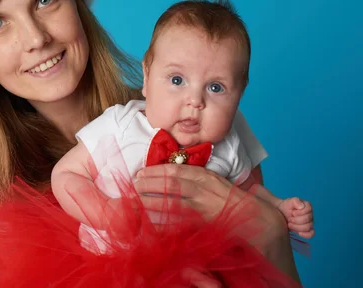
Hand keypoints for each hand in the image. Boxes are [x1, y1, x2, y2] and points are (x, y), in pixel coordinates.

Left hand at [134, 164, 300, 282]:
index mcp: (217, 182)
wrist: (272, 235)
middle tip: (134, 184)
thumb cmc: (255, 214)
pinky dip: (165, 224)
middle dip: (152, 183)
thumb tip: (190, 177)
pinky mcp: (209, 230)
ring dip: (153, 201)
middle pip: (175, 184)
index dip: (162, 170)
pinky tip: (150, 223)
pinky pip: (182, 226)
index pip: (185, 171)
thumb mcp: (234, 192)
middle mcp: (212, 194)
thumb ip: (213, 185)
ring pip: (175, 203)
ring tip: (135, 200)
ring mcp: (211, 212)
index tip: (145, 170)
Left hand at [277, 198, 313, 238]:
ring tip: (289, 224)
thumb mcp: (289, 201)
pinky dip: (306, 234)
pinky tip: (299, 233)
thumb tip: (301, 206)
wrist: (280, 213)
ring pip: (307, 227)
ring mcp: (309, 223)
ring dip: (297, 227)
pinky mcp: (306, 230)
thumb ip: (295, 201)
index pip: (308, 210)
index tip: (292, 212)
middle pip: (307, 220)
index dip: (299, 213)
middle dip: (296, 220)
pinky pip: (310, 234)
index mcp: (307, 207)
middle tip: (289, 219)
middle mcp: (310, 215)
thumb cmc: (286, 207)